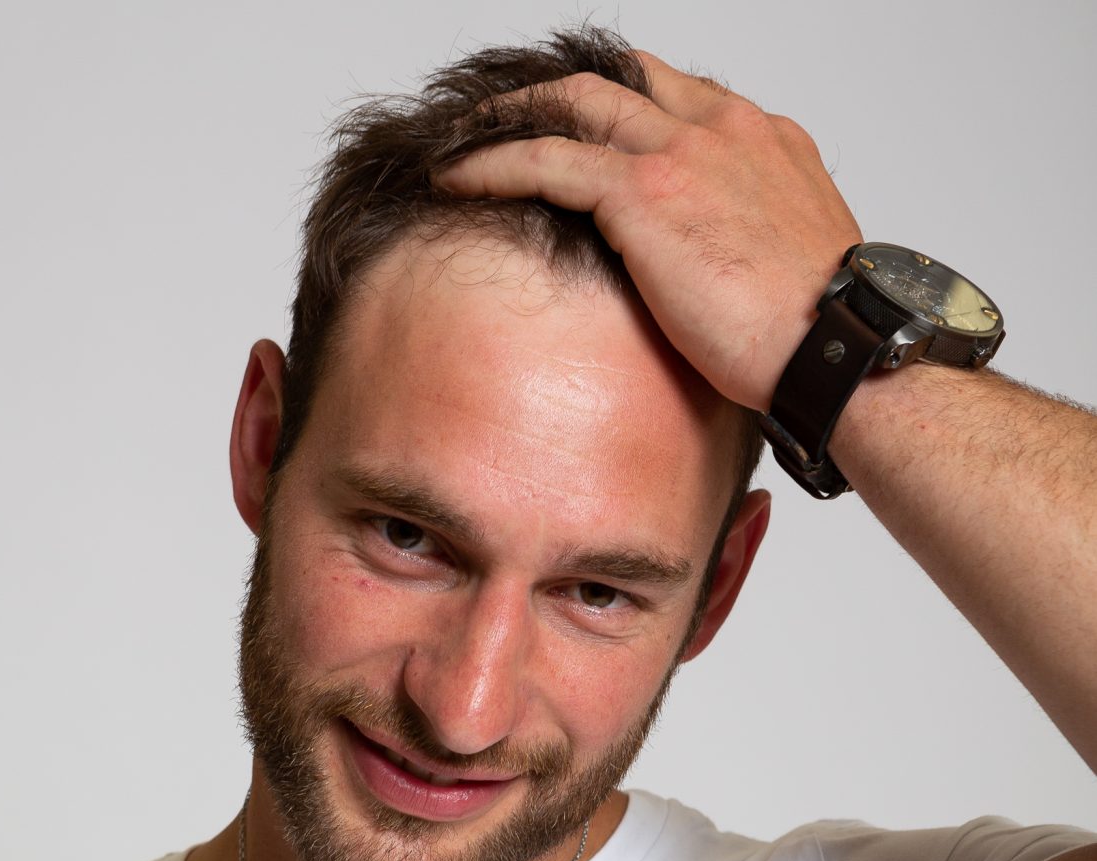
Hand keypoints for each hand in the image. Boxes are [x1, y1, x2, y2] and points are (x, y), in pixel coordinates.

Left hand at [432, 53, 861, 414]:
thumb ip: (747, 250)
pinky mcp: (644, 194)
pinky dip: (493, 161)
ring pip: (576, 103)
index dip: (629, 103)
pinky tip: (456, 176)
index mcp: (766, 141)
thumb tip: (718, 289)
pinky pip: (547, 159)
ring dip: (514, 114)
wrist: (838, 347)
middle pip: (624, 81)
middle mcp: (725, 129)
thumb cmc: (822, 335)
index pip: (682, 96)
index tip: (590, 124)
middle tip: (510, 111)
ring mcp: (684, 153)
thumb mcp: (789, 271)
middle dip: (561, 91)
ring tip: (464, 135)